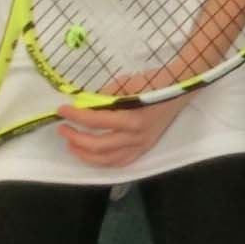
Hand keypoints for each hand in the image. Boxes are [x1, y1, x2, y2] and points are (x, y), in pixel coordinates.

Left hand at [56, 95, 185, 168]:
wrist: (182, 89)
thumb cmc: (156, 81)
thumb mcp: (129, 82)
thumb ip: (106, 95)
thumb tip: (85, 104)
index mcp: (134, 117)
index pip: (97, 120)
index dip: (76, 116)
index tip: (62, 110)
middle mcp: (137, 136)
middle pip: (98, 145)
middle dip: (75, 137)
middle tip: (62, 128)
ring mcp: (141, 145)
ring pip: (107, 159)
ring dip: (85, 154)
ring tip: (72, 144)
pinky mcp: (144, 148)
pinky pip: (121, 162)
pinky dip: (103, 161)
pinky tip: (92, 155)